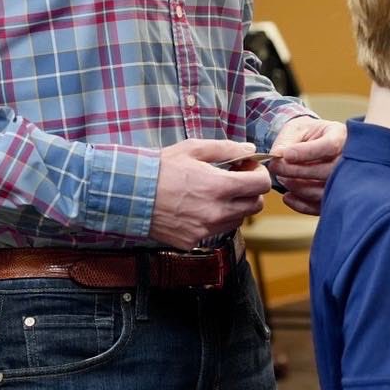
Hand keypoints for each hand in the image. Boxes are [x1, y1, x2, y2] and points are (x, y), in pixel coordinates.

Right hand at [149, 139, 271, 248]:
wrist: (128, 194)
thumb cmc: (160, 168)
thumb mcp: (194, 149)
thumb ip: (227, 149)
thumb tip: (251, 150)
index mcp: (219, 186)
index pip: (261, 185)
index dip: (259, 173)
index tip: (248, 168)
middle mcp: (215, 212)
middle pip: (256, 205)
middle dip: (251, 191)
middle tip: (235, 179)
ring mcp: (204, 229)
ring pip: (239, 219)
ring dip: (235, 205)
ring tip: (215, 192)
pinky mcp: (193, 240)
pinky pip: (217, 231)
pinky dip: (216, 219)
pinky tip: (200, 206)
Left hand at [268, 115, 346, 214]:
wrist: (316, 144)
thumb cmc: (307, 134)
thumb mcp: (296, 129)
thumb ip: (286, 140)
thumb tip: (277, 155)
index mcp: (341, 135)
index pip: (330, 145)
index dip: (307, 152)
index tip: (285, 154)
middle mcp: (349, 158)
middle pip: (328, 171)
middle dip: (298, 172)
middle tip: (277, 168)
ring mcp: (347, 180)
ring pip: (325, 191)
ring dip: (299, 188)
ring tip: (282, 179)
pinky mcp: (337, 197)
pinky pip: (321, 206)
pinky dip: (302, 205)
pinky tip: (288, 196)